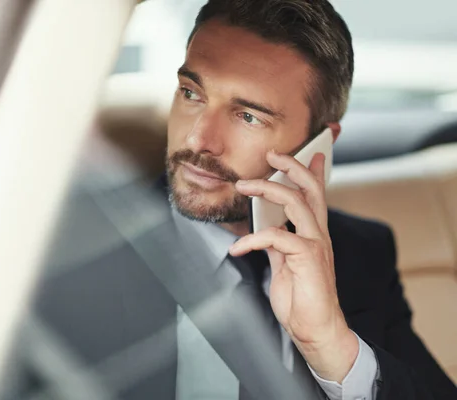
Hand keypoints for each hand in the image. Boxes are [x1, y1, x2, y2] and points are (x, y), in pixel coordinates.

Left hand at [229, 150, 357, 382]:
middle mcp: (319, 234)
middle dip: (292, 167)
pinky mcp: (309, 257)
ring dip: (267, 189)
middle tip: (273, 154)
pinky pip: (277, 236)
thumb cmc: (302, 298)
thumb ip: (279, 244)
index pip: (316, 196)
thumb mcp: (285, 265)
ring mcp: (316, 244)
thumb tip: (266, 228)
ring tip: (243, 186)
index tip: (311, 152)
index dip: (313, 172)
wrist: (316, 329)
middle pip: (310, 189)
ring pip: (296, 202)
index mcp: (314, 234)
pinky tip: (237, 249)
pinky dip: (252, 239)